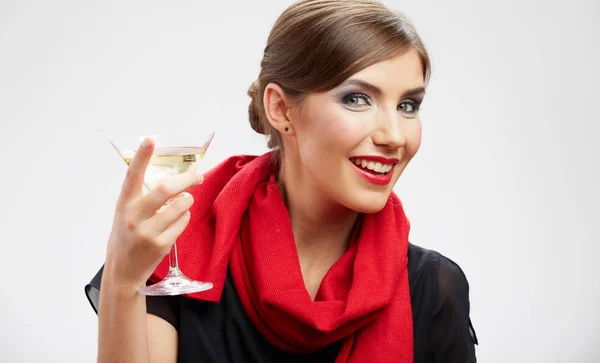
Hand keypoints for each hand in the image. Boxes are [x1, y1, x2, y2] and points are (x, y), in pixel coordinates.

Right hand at [103, 137, 202, 293]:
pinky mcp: (160, 245)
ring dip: (187, 201)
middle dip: (186, 180)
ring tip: (183, 203)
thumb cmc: (127, 236)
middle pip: (166, 189)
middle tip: (197, 177)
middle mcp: (133, 216)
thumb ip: (142, 197)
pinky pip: (183, 222)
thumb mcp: (126, 213)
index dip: (142, 156)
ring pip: (180, 205)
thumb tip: (174, 182)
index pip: (132, 176)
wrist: (122, 271)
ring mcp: (147, 232)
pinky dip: (184, 218)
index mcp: (124, 204)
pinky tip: (175, 222)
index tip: (150, 139)